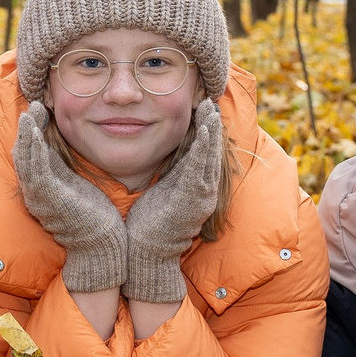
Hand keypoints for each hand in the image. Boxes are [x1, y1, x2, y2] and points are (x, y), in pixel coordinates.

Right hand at [11, 103, 126, 292]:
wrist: (103, 247)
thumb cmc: (96, 218)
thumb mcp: (79, 185)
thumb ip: (71, 167)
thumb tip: (72, 144)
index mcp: (44, 186)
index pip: (33, 152)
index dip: (34, 130)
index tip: (41, 108)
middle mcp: (35, 190)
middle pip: (24, 153)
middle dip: (26, 128)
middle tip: (33, 103)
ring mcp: (39, 195)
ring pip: (25, 158)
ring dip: (26, 133)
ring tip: (30, 111)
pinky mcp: (47, 198)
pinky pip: (35, 169)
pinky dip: (32, 148)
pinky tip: (34, 131)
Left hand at [122, 103, 222, 304]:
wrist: (144, 257)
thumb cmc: (146, 227)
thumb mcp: (159, 192)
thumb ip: (165, 173)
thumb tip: (161, 153)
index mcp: (191, 187)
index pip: (199, 152)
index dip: (203, 129)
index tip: (201, 105)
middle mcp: (200, 190)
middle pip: (209, 151)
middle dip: (211, 125)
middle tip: (209, 99)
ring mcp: (198, 195)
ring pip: (208, 156)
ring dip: (211, 131)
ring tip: (210, 108)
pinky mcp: (191, 200)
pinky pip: (199, 168)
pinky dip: (203, 147)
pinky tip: (203, 129)